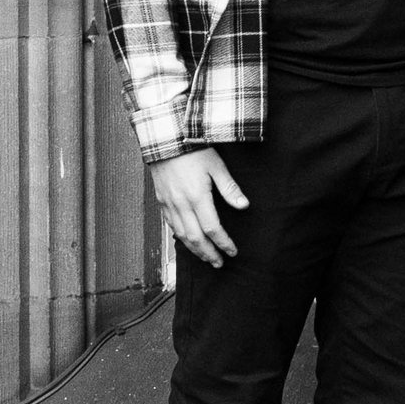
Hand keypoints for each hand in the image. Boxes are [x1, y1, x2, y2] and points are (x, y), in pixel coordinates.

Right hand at [150, 145, 246, 265]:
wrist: (165, 139)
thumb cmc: (193, 150)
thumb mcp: (216, 165)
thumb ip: (229, 188)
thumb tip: (244, 205)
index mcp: (197, 197)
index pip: (213, 229)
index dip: (224, 243)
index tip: (233, 251)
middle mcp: (181, 205)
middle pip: (196, 238)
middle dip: (209, 254)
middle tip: (219, 264)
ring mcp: (169, 204)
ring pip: (181, 235)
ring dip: (195, 250)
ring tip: (206, 258)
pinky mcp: (161, 201)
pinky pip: (170, 225)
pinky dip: (180, 237)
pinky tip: (187, 241)